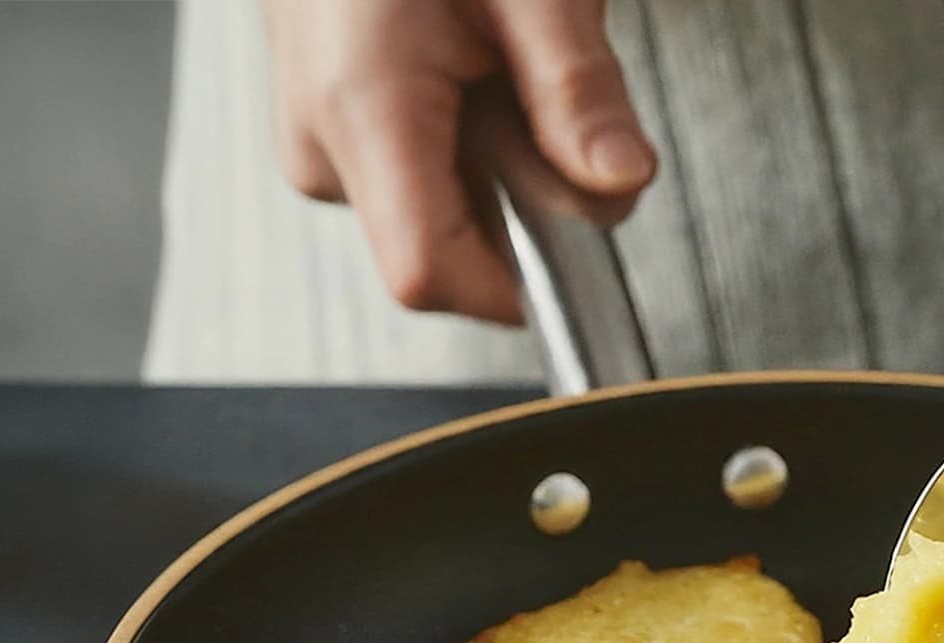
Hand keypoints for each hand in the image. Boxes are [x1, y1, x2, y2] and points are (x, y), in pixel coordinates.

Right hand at [260, 0, 655, 322]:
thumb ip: (578, 88)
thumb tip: (621, 181)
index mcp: (361, 104)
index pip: (430, 275)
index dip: (517, 286)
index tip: (577, 247)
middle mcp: (324, 141)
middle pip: (456, 247)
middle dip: (528, 190)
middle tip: (536, 81)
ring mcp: (321, 143)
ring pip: (448, 214)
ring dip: (503, 158)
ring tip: (495, 55)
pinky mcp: (333, 137)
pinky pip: (425, 178)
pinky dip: (472, 138)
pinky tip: (470, 68)